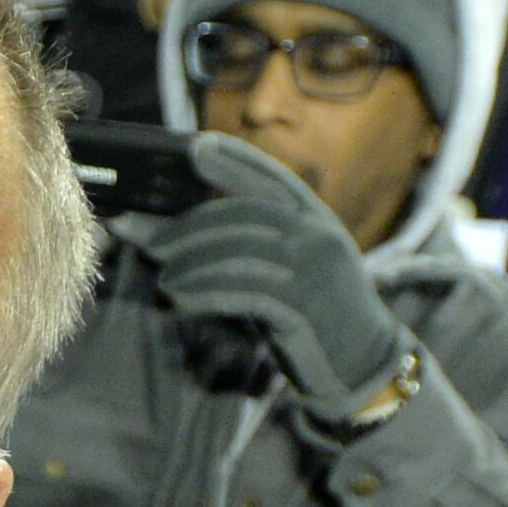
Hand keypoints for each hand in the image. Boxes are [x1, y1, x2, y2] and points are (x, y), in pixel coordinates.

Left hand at [147, 136, 411, 420]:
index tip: (193, 147)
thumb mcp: (292, 267)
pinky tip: (180, 298)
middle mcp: (317, 235)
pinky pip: (242, 291)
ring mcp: (313, 269)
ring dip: (190, 262)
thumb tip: (166, 232)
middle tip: (145, 239)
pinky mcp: (302, 307)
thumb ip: (248, 245)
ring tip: (163, 279)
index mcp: (316, 217)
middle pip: (242, 215)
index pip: (269, 176)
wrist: (362, 359)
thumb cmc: (312, 310)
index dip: (232, 160)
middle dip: (188, 225)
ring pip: (238, 251)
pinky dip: (204, 292)